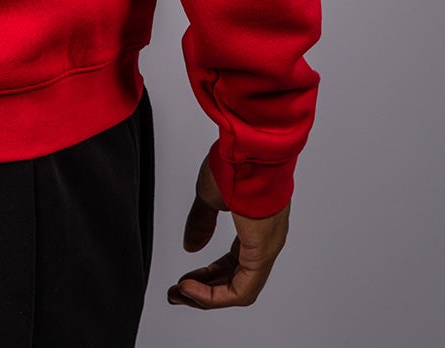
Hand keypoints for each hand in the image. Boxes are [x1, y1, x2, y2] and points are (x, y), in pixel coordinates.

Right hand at [166, 149, 290, 309]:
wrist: (250, 148)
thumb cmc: (236, 161)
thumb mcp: (210, 195)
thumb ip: (201, 222)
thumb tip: (191, 246)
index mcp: (255, 228)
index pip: (233, 264)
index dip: (208, 275)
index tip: (185, 279)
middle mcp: (265, 242)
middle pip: (236, 281)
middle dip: (204, 291)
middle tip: (178, 294)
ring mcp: (266, 248)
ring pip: (240, 289)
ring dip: (208, 296)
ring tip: (181, 293)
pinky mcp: (262, 252)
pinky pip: (242, 289)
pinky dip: (216, 294)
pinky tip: (192, 288)